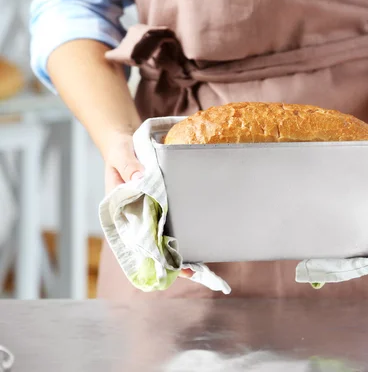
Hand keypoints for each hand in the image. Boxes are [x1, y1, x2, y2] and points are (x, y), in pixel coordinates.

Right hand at [102, 132, 194, 278]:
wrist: (125, 143)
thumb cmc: (120, 151)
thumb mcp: (121, 155)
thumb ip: (129, 166)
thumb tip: (140, 178)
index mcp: (119, 209)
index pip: (132, 238)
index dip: (147, 255)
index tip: (163, 266)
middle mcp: (134, 216)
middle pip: (150, 245)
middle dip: (169, 260)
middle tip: (190, 272)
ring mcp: (148, 213)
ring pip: (162, 238)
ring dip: (178, 252)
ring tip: (198, 268)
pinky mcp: (160, 205)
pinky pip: (171, 222)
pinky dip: (183, 233)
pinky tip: (199, 245)